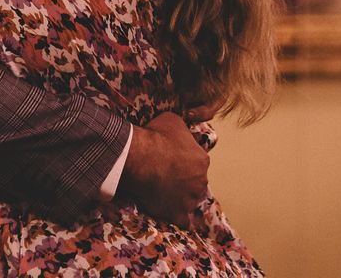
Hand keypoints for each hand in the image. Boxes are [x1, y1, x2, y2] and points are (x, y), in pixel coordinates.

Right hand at [118, 111, 209, 226]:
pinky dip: (176, 216)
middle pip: (194, 182)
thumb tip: (182, 133)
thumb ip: (183, 131)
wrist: (138, 156)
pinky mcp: (177, 213)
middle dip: (183, 179)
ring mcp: (190, 199)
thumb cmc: (155, 136)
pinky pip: (182, 220)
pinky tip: (167, 210)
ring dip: (179, 196)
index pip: (197, 161)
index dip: (184, 159)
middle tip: (165, 174)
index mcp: (202, 160)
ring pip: (188, 200)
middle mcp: (201, 181)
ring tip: (161, 190)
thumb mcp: (173, 120)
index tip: (171, 158)